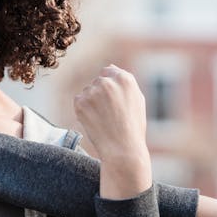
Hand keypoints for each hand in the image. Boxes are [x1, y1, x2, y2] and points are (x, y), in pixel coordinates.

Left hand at [73, 65, 150, 198]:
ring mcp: (92, 91)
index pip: (109, 71)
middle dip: (100, 93)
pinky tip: (95, 121)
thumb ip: (124, 82)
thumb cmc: (132, 127)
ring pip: (87, 91)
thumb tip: (110, 67)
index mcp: (124, 79)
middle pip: (97, 81)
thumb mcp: (137, 100)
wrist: (122, 149)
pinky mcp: (80, 102)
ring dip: (91, 101)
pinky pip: (79, 101)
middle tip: (109, 113)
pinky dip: (84, 109)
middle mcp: (107, 82)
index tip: (112, 99)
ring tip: (103, 118)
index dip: (110, 85)